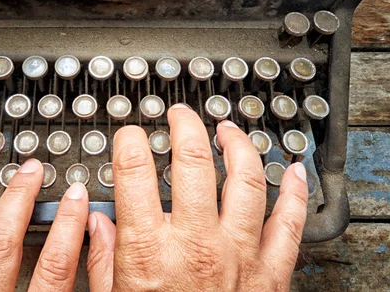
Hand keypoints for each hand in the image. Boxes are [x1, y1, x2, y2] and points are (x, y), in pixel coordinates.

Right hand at [86, 104, 308, 290]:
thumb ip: (100, 259)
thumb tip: (94, 221)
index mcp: (149, 250)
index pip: (133, 171)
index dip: (129, 140)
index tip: (129, 134)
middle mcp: (196, 244)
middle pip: (193, 161)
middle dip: (184, 126)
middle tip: (179, 115)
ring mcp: (237, 255)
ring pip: (246, 179)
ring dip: (238, 144)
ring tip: (227, 129)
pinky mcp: (269, 274)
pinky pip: (289, 224)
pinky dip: (295, 192)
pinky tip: (293, 171)